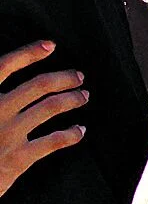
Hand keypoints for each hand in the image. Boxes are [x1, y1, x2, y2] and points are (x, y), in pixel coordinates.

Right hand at [0, 42, 86, 198]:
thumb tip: (3, 85)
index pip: (4, 66)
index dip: (28, 53)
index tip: (50, 45)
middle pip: (38, 86)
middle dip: (63, 78)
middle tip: (78, 76)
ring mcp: (7, 134)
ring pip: (50, 107)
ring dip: (72, 99)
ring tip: (83, 96)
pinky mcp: (18, 158)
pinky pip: (53, 141)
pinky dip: (71, 134)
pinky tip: (80, 131)